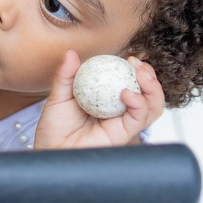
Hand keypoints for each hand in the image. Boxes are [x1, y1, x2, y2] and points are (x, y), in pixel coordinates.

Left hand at [34, 50, 163, 150]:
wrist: (50, 149)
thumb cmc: (53, 126)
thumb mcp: (58, 96)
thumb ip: (66, 75)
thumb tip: (70, 53)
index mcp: (106, 99)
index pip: (129, 82)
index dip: (135, 70)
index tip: (130, 57)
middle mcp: (118, 111)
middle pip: (147, 95)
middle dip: (150, 77)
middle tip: (139, 64)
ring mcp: (122, 123)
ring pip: (151, 107)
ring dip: (152, 89)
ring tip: (141, 74)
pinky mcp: (122, 135)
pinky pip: (138, 119)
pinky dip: (138, 104)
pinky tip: (127, 93)